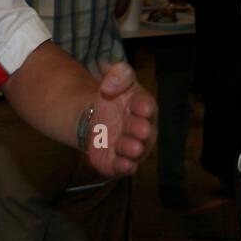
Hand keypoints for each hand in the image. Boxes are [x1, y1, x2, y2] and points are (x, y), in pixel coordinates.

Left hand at [85, 60, 156, 177]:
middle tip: (141, 130)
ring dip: (132, 149)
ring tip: (131, 147)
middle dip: (142, 130)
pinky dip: (123, 167)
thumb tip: (108, 85)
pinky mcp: (117, 161)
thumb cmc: (113, 98)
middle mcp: (140, 129)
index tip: (140, 106)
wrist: (93, 118)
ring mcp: (130, 146)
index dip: (144, 107)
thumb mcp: (115, 78)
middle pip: (144, 130)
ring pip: (134, 150)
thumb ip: (118, 74)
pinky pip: (122, 167)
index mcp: (142, 106)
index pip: (147, 105)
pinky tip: (122, 165)